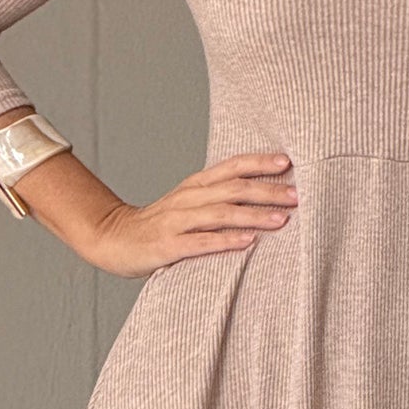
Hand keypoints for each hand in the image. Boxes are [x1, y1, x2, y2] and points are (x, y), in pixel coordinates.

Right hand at [88, 150, 298, 277]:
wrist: (111, 239)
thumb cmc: (159, 225)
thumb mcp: (188, 204)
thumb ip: (218, 199)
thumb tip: (262, 196)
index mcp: (195, 186)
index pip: (231, 167)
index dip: (259, 162)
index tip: (287, 162)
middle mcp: (187, 198)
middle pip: (232, 188)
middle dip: (267, 190)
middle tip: (297, 195)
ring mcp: (176, 221)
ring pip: (220, 213)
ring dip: (252, 214)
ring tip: (281, 219)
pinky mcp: (167, 246)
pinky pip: (200, 242)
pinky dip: (225, 241)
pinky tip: (247, 242)